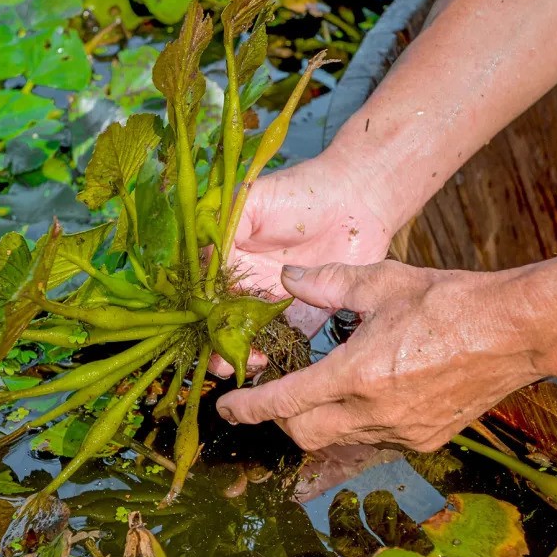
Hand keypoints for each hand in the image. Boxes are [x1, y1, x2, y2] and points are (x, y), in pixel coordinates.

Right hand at [210, 151, 394, 377]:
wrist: (356, 201)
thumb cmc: (301, 193)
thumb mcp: (252, 201)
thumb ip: (223, 227)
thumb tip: (200, 262)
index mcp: (229, 259)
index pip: (204, 292)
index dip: (199, 313)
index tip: (201, 326)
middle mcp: (247, 286)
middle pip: (222, 323)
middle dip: (218, 344)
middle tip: (222, 357)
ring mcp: (274, 305)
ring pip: (249, 339)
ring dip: (241, 355)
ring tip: (246, 362)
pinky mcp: (305, 318)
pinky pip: (285, 344)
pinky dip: (275, 358)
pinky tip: (269, 363)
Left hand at [215, 261, 545, 450]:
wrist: (518, 331)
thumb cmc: (451, 301)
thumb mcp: (382, 282)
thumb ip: (328, 283)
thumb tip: (287, 280)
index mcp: (356, 374)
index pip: (283, 402)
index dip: (247, 408)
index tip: (226, 407)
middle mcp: (374, 412)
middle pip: (302, 433)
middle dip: (279, 418)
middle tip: (272, 392)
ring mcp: (402, 431)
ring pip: (338, 438)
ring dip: (319, 418)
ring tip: (323, 385)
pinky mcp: (426, 439)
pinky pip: (375, 438)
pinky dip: (357, 421)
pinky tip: (367, 392)